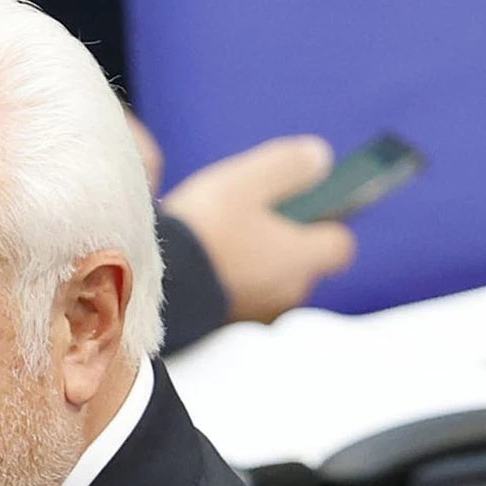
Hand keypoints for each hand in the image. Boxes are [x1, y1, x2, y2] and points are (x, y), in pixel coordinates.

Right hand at [160, 135, 359, 324]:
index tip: (303, 210)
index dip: (326, 226)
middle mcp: (287, 292)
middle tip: (250, 222)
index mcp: (302, 257)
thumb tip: (320, 158)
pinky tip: (202, 266)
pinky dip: (230, 284)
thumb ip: (289, 167)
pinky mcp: (222, 326)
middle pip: (303, 267)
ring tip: (219, 244)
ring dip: (255, 266)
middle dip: (285, 246)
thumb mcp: (246, 182)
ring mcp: (254, 314)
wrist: (146, 284)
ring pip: (269, 284)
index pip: (340, 246)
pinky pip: (239, 300)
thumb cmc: (204, 231)